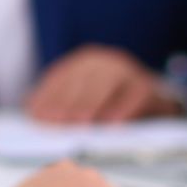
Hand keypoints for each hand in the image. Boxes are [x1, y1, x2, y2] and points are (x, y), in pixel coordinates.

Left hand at [25, 45, 182, 123]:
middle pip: (82, 80)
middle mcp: (104, 61)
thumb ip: (60, 102)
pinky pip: (133, 95)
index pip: (62, 77)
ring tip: (81, 124)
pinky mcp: (145, 84)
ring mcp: (126, 70)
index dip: (48, 96)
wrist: (153, 101)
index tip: (37, 115)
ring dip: (92, 104)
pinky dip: (123, 109)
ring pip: (107, 84)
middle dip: (67, 102)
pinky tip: (111, 125)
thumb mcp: (84, 99)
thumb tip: (33, 111)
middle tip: (56, 121)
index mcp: (84, 63)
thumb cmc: (110, 104)